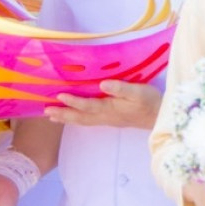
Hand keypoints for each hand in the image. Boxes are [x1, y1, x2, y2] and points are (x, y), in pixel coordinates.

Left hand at [44, 81, 161, 130]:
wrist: (159, 117)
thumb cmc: (149, 101)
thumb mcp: (138, 92)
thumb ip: (121, 88)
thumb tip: (103, 84)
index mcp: (110, 108)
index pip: (88, 105)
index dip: (73, 101)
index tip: (59, 96)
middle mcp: (105, 116)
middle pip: (80, 117)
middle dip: (63, 114)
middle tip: (46, 112)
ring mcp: (107, 120)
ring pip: (83, 121)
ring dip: (67, 118)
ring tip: (51, 116)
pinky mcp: (109, 120)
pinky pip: (88, 121)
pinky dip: (76, 119)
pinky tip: (71, 117)